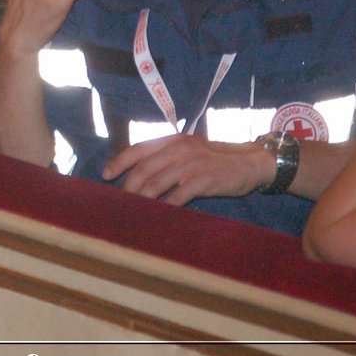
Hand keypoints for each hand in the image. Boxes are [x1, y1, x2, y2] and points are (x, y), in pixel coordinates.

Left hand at [103, 134, 273, 204]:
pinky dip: (165, 206)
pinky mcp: (203, 180)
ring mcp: (191, 164)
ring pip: (156, 183)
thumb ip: (167, 157)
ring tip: (132, 211)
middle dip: (128, 187)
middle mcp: (179, 149)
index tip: (105, 175)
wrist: (250, 162)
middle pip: (144, 169)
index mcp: (173, 140)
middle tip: (119, 202)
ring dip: (142, 199)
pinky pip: (177, 195)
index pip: (138, 149)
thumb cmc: (215, 160)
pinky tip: (158, 215)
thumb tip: (139, 174)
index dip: (119, 162)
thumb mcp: (189, 150)